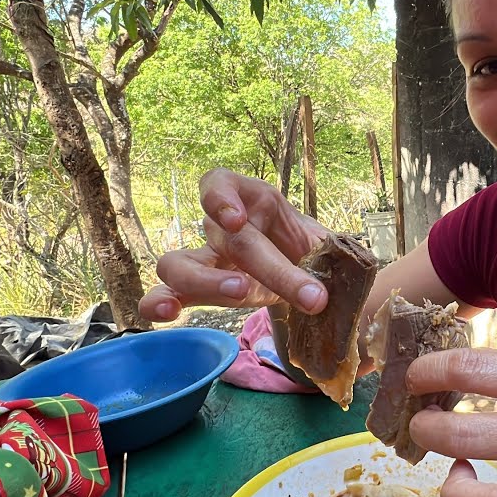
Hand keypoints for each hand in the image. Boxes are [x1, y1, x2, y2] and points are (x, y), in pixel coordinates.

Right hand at [139, 168, 331, 320]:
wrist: (308, 278)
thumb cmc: (313, 254)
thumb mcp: (327, 245)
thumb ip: (332, 256)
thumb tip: (338, 281)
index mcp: (254, 202)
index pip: (222, 183)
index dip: (222, 197)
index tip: (236, 220)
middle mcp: (223, 227)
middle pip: (225, 238)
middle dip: (265, 266)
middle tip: (291, 290)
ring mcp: (205, 260)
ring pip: (178, 263)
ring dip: (204, 281)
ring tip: (239, 294)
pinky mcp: (197, 291)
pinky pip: (166, 293)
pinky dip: (158, 302)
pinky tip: (165, 313)